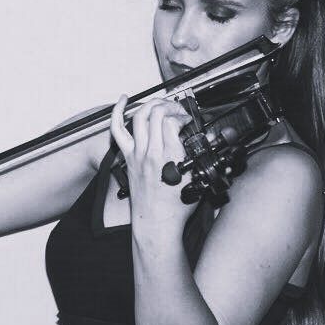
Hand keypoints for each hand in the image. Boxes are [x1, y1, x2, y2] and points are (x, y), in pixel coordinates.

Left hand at [110, 95, 194, 236]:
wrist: (156, 224)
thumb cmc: (176, 208)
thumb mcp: (197, 179)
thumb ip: (200, 155)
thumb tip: (207, 139)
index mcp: (170, 156)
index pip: (172, 121)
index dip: (182, 116)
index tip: (188, 122)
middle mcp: (151, 152)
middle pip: (156, 113)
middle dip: (170, 106)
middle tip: (178, 111)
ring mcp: (136, 153)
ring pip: (140, 116)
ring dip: (152, 104)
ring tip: (161, 103)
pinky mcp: (128, 157)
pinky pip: (118, 130)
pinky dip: (118, 112)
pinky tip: (123, 100)